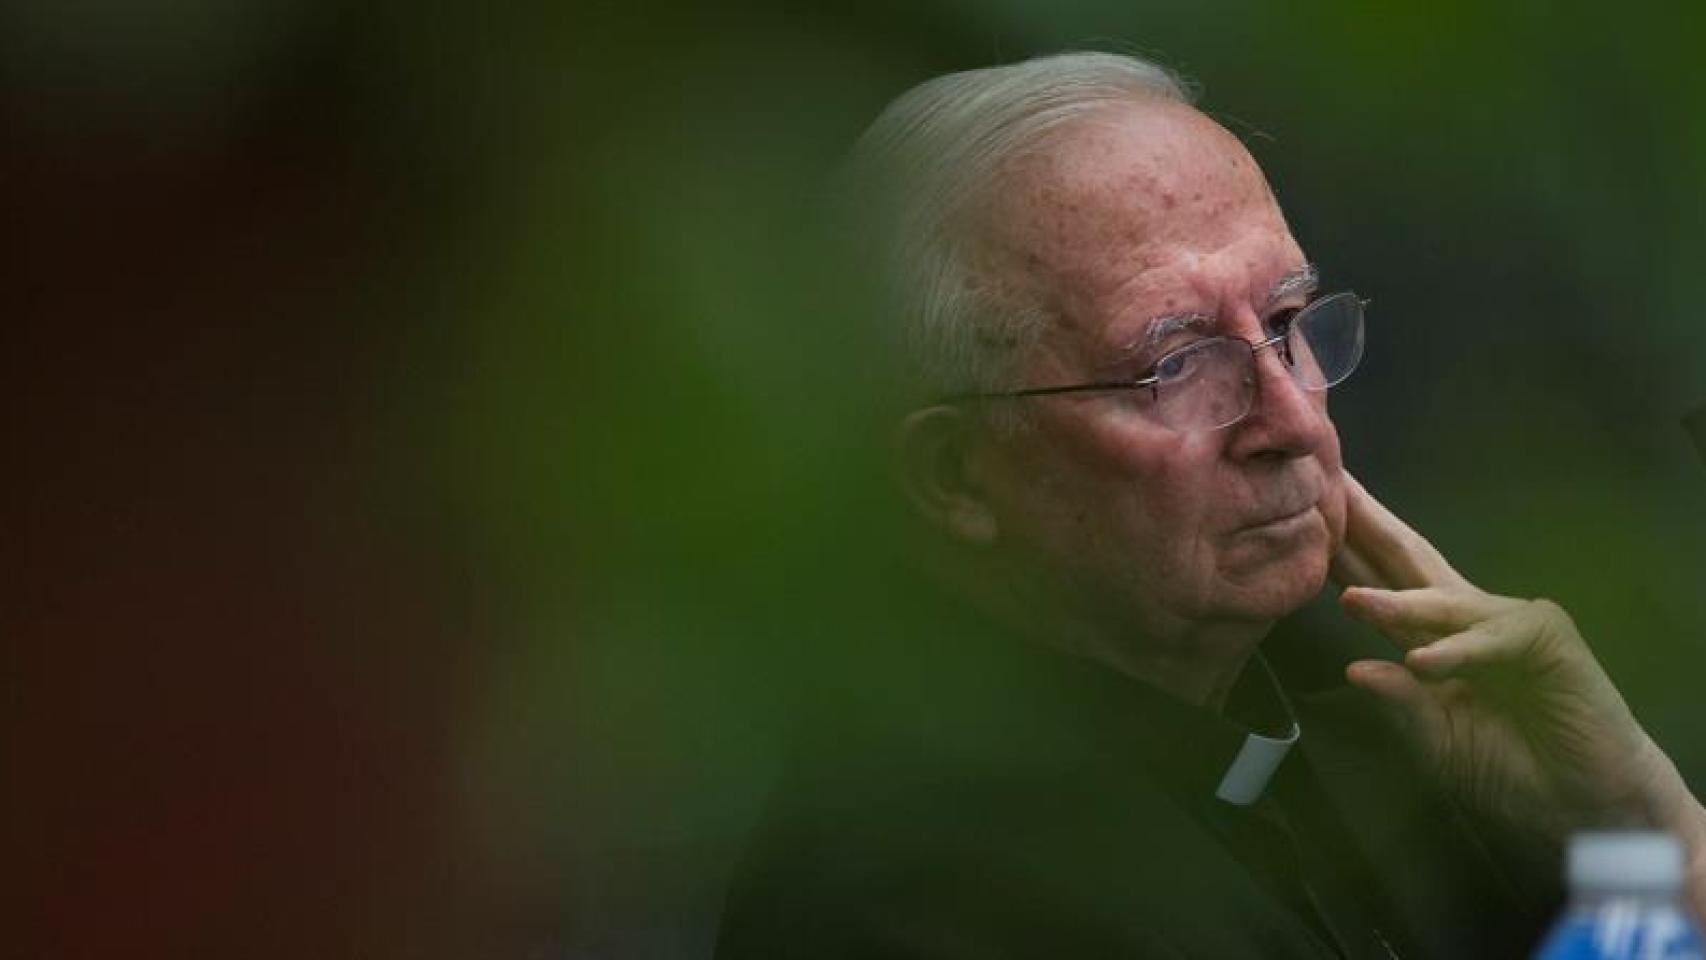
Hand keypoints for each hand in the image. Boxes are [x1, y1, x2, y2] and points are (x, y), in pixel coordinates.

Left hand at [1329, 473, 1682, 839]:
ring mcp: (1507, 621)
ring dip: (1398, 603)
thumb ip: (1400, 704)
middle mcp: (1467, 617)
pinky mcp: (1548, 638)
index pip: (1380, 581)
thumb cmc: (1512, 766)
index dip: (1342, 551)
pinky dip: (1457, 652)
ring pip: (1444, 602)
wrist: (1585, 801)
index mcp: (1433, 636)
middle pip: (1410, 561)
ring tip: (1353, 600)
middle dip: (1367, 525)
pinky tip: (1423, 662)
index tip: (1299, 518)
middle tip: (1326, 484)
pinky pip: (1492, 641)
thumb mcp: (1438, 739)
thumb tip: (1355, 669)